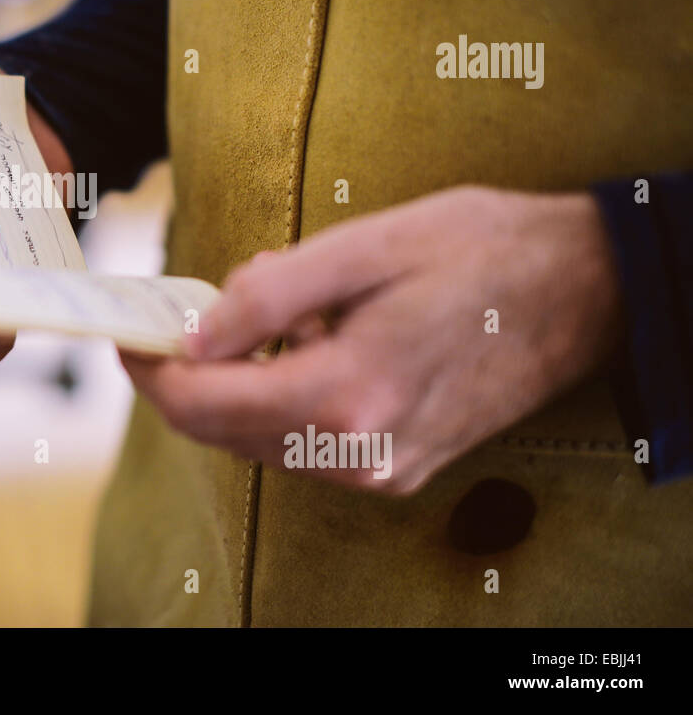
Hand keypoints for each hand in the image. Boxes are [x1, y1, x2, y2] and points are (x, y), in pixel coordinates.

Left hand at [121, 186, 621, 493]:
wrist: (582, 289)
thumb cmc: (477, 250)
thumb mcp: (364, 245)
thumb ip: (268, 294)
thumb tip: (193, 332)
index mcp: (348, 392)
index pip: (205, 406)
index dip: (153, 372)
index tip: (131, 334)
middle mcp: (361, 450)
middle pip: (224, 433)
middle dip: (186, 379)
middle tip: (175, 319)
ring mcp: (383, 469)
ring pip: (261, 442)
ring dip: (235, 388)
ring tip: (254, 319)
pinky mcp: (400, 469)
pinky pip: (306, 445)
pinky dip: (280, 401)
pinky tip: (307, 346)